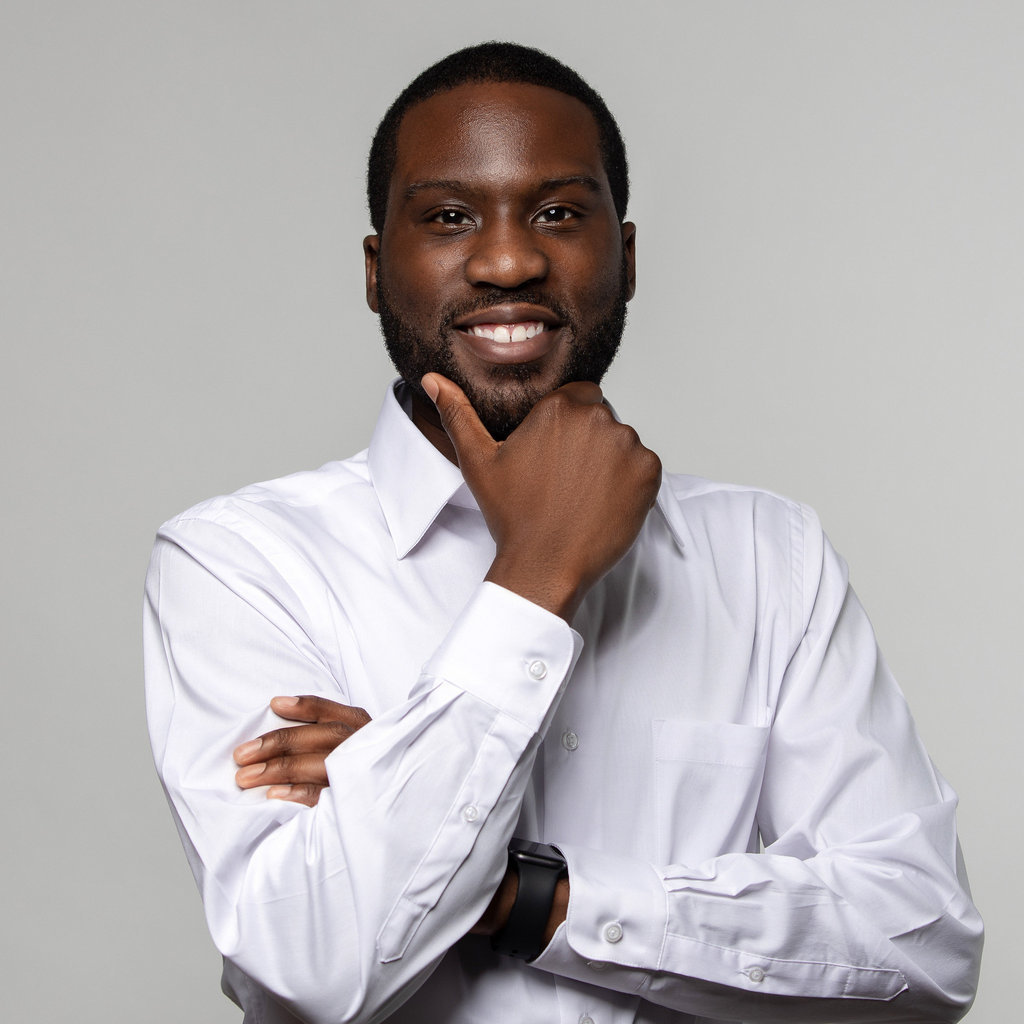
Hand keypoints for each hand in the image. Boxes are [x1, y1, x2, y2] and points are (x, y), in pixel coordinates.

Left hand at [233, 695, 371, 805]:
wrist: (383, 811)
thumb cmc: (354, 771)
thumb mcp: (348, 743)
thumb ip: (320, 730)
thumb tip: (277, 708)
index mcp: (363, 729)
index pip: (334, 714)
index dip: (306, 707)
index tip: (274, 704)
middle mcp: (364, 749)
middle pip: (325, 736)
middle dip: (281, 742)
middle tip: (242, 755)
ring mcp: (361, 776)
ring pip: (322, 765)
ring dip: (280, 770)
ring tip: (246, 777)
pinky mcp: (353, 804)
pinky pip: (326, 797)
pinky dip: (299, 794)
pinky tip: (273, 795)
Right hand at [422, 373, 661, 621]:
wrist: (545, 566)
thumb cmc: (513, 516)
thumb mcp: (478, 462)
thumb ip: (458, 413)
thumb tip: (432, 380)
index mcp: (558, 408)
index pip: (578, 396)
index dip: (567, 425)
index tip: (555, 455)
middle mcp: (597, 418)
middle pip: (601, 418)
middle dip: (588, 442)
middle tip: (566, 479)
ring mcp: (627, 445)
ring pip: (622, 442)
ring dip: (610, 460)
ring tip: (583, 493)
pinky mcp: (648, 472)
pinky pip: (644, 466)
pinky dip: (631, 482)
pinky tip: (604, 502)